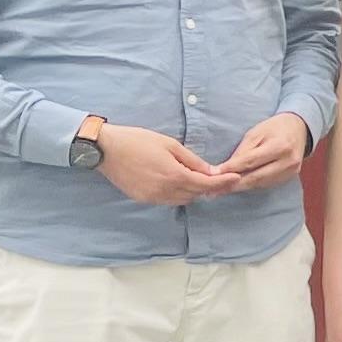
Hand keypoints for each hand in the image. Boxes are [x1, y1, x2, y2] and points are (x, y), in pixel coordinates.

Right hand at [94, 121, 228, 208]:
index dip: (223, 183)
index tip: (236, 179)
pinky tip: (178, 183)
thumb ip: (192, 160)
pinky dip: (177, 194)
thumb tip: (210, 171)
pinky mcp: (142, 199)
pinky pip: (167, 201)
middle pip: (196, 194)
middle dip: (210, 188)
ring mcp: (152, 197)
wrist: (105, 149)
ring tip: (200, 180)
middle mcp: (165, 190)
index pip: (206, 184)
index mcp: (174, 175)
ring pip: (182, 200)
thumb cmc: (138, 141)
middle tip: (220, 179)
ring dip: (193, 192)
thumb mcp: (170, 144)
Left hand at [208, 112, 312, 194]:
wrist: (299, 129)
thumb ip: (243, 151)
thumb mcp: (256, 133)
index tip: (214, 174)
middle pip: (256, 177)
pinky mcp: (290, 177)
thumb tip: (225, 169)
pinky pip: (267, 184)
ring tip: (223, 190)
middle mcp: (288, 161)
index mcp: (279, 146)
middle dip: (234, 184)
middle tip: (215, 190)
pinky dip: (252, 185)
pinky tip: (240, 186)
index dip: (231, 169)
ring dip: (241, 187)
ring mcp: (291, 171)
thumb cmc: (274, 128)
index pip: (250, 162)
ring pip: (261, 184)